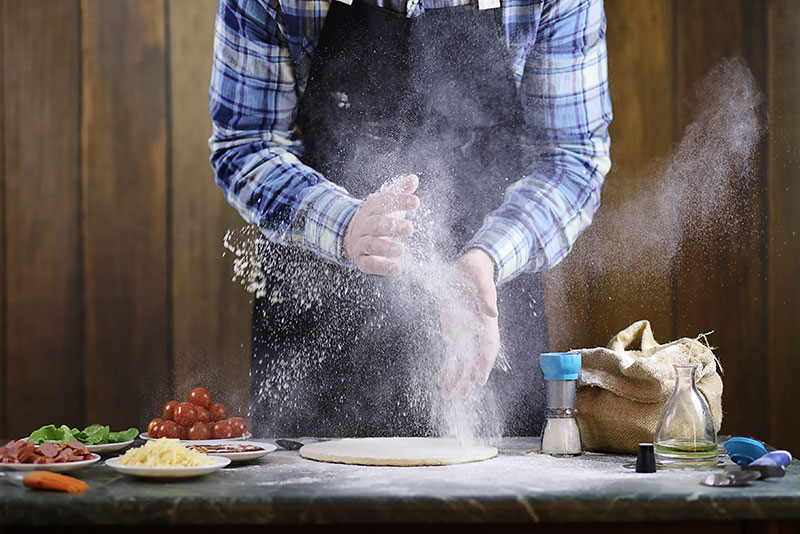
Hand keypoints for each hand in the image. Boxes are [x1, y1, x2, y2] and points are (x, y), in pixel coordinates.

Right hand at [343, 174, 419, 274]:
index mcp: (371, 209)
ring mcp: (361, 243)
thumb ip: (399, 191)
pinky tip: (397, 269)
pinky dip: (382, 267)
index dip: (399, 201)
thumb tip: (413, 179)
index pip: (383, 203)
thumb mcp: (386, 204)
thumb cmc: (376, 218)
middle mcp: (364, 225)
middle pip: (376, 224)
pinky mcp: (361, 260)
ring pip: (370, 244)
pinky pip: (369, 264)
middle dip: (392, 226)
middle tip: (410, 228)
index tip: (416, 202)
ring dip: (386, 247)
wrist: (352, 236)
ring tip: (401, 250)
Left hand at [437, 248, 499, 398]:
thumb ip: (487, 297)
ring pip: (461, 362)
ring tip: (447, 393)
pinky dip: (446, 367)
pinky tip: (440, 380)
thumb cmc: (477, 274)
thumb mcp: (482, 281)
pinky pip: (451, 354)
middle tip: (460, 395)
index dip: (485, 364)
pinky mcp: (453, 331)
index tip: (480, 380)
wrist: (468, 269)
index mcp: (487, 323)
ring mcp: (465, 334)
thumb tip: (492, 314)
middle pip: (474, 361)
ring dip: (455, 378)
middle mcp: (477, 333)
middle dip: (467, 378)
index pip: (489, 348)